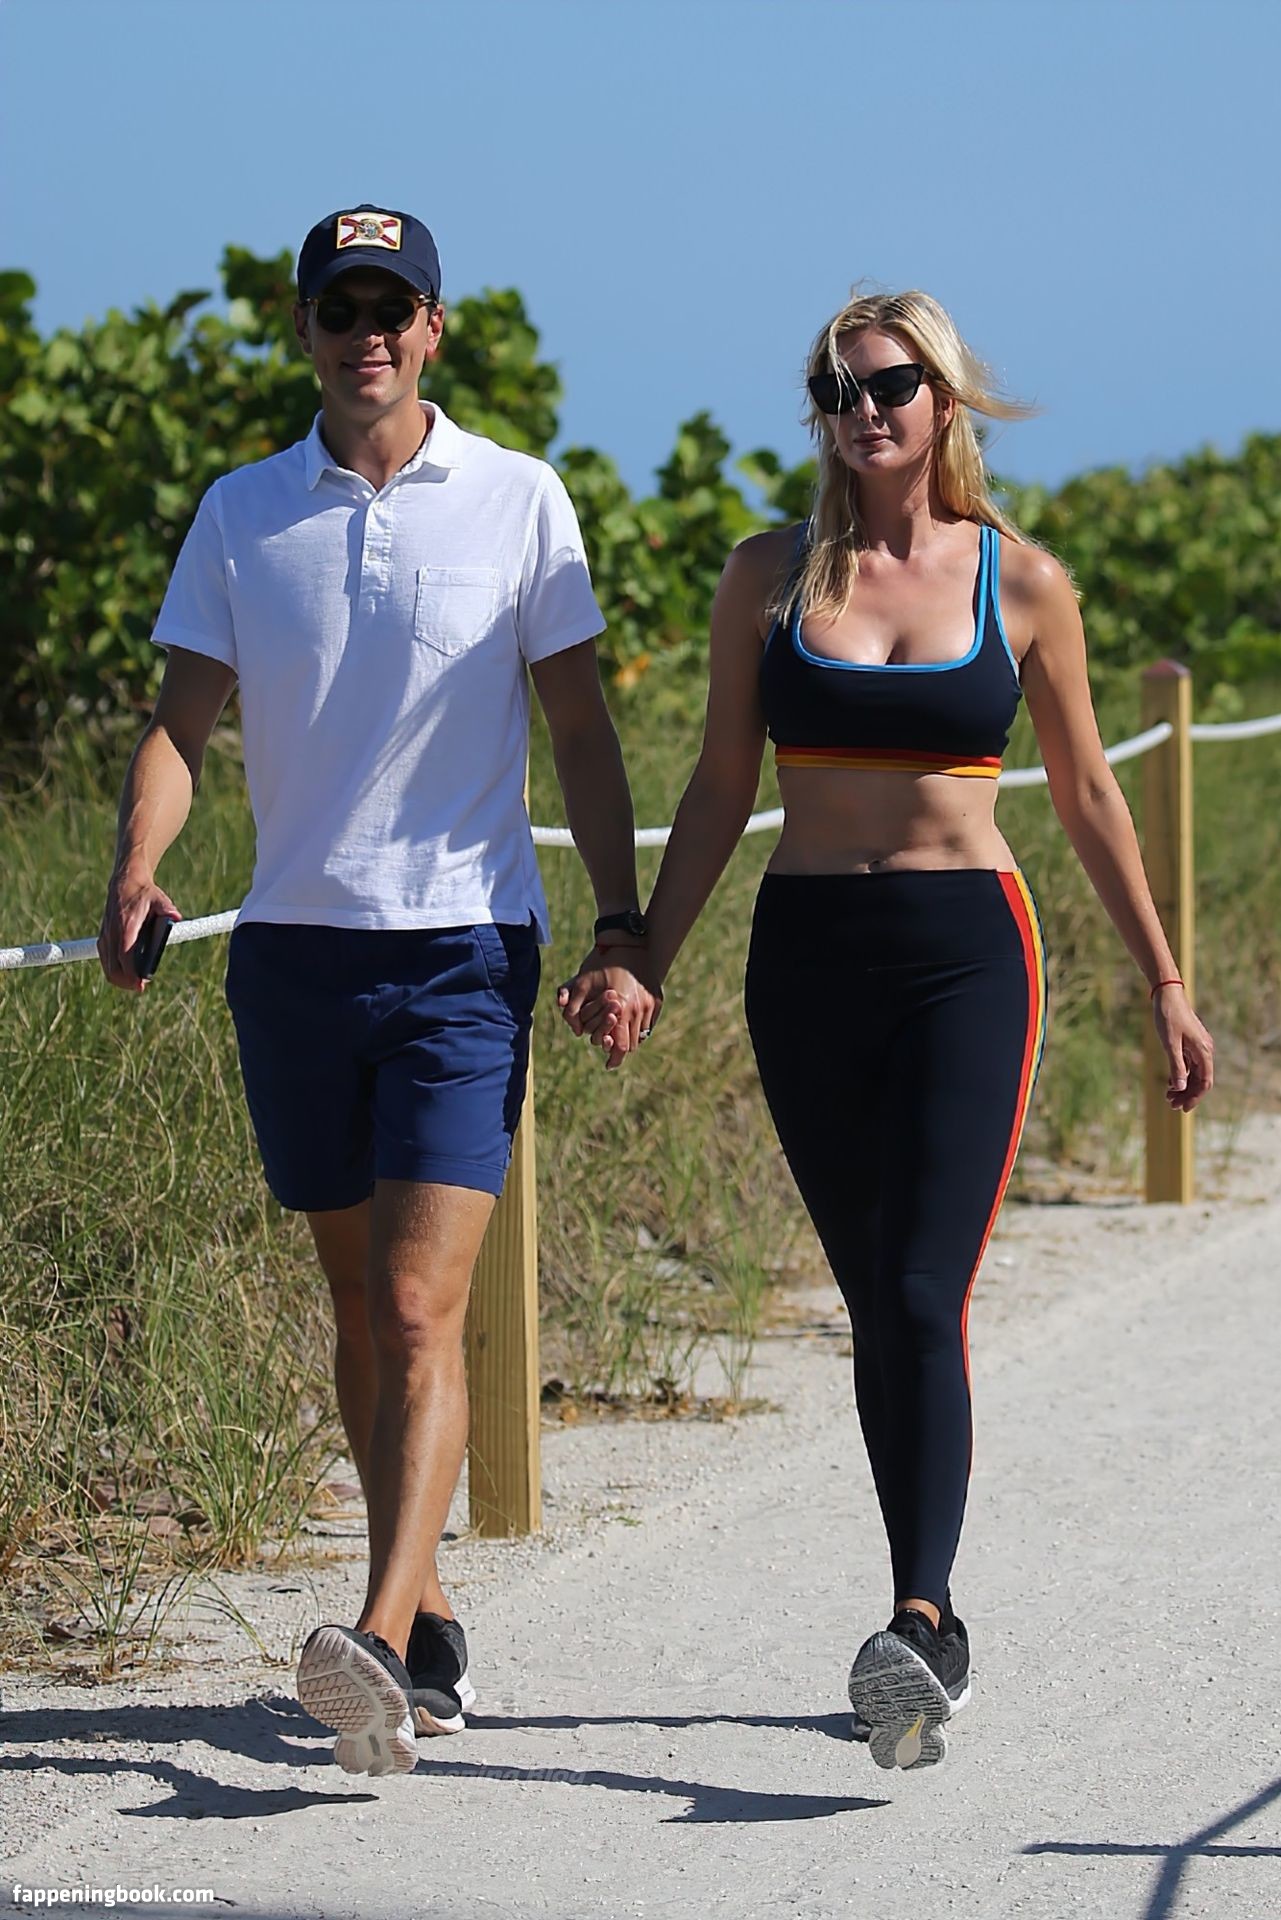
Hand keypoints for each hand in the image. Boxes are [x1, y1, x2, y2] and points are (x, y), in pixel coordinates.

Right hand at [97, 866, 181, 993]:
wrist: (125, 882)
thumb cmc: (144, 894)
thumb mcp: (158, 899)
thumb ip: (167, 909)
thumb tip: (176, 917)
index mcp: (125, 926)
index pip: (125, 956)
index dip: (131, 973)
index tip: (140, 985)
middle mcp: (112, 933)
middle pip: (113, 967)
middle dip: (126, 981)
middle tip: (140, 986)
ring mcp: (106, 936)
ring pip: (107, 966)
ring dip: (119, 978)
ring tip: (134, 983)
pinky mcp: (103, 937)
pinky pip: (105, 960)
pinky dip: (114, 970)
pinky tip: (126, 974)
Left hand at [557, 945, 662, 1070]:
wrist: (627, 942)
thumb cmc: (601, 962)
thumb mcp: (581, 983)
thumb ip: (573, 1009)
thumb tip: (576, 1031)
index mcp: (622, 1009)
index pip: (620, 1047)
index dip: (614, 1060)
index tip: (608, 1064)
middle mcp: (639, 1010)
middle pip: (632, 1044)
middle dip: (620, 1048)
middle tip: (610, 1044)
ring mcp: (650, 1004)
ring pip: (642, 1034)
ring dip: (630, 1036)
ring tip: (618, 1031)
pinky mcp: (657, 998)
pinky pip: (650, 1021)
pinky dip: (639, 1025)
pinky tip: (629, 1018)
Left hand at [1152, 985, 1213, 1111]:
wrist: (1167, 995)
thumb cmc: (1168, 1017)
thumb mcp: (1170, 1044)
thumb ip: (1176, 1066)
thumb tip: (1181, 1088)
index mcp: (1204, 1051)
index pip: (1205, 1082)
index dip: (1195, 1097)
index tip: (1183, 1109)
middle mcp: (1204, 1050)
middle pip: (1200, 1079)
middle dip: (1187, 1094)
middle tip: (1171, 1105)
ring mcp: (1198, 1047)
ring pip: (1194, 1073)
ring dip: (1183, 1086)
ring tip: (1168, 1097)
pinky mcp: (1190, 1043)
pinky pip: (1189, 1065)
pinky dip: (1181, 1075)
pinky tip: (1170, 1083)